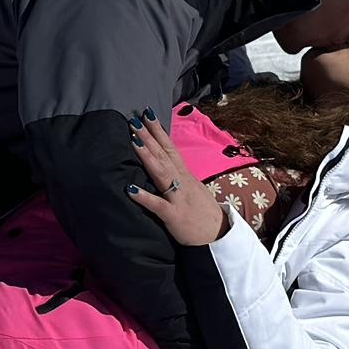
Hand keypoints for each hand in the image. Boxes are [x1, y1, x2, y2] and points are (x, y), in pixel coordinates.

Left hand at [127, 109, 227, 246]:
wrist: (218, 235)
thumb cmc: (201, 212)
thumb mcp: (191, 188)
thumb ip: (177, 176)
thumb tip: (163, 163)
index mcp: (184, 175)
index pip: (170, 148)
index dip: (159, 131)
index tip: (147, 114)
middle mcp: (182, 181)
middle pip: (163, 155)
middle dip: (149, 136)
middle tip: (133, 119)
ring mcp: (178, 198)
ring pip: (161, 173)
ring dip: (147, 156)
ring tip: (133, 141)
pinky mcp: (174, 215)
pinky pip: (158, 205)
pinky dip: (144, 197)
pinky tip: (130, 190)